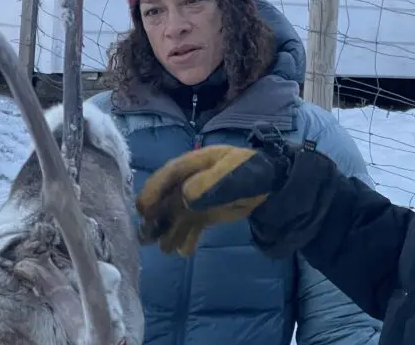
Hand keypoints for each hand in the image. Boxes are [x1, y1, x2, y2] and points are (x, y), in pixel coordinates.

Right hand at [136, 144, 285, 256]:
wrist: (271, 184)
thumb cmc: (250, 172)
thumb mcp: (232, 173)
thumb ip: (210, 184)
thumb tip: (185, 196)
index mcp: (194, 163)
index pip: (169, 174)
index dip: (154, 189)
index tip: (142, 208)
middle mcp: (190, 180)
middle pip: (167, 196)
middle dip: (155, 215)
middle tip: (146, 234)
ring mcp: (196, 197)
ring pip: (176, 214)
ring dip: (168, 230)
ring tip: (165, 249)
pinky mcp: (204, 213)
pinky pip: (190, 226)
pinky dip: (186, 238)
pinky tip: (184, 251)